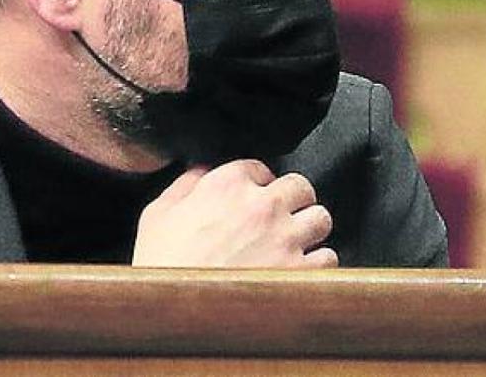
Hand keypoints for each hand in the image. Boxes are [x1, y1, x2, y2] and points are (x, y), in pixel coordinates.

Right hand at [132, 159, 337, 268]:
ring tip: (293, 245)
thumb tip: (203, 171)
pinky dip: (317, 265)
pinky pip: (328, 257)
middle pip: (301, 187)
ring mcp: (284, 239)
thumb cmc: (161, 270)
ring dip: (309, 231)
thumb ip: (186, 185)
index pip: (261, 168)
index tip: (254, 200)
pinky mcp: (300, 272)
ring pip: (321, 219)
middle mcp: (262, 206)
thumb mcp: (157, 215)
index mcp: (227, 186)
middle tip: (281, 219)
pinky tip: (299, 272)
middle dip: (292, 202)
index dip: (258, 185)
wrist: (172, 318)